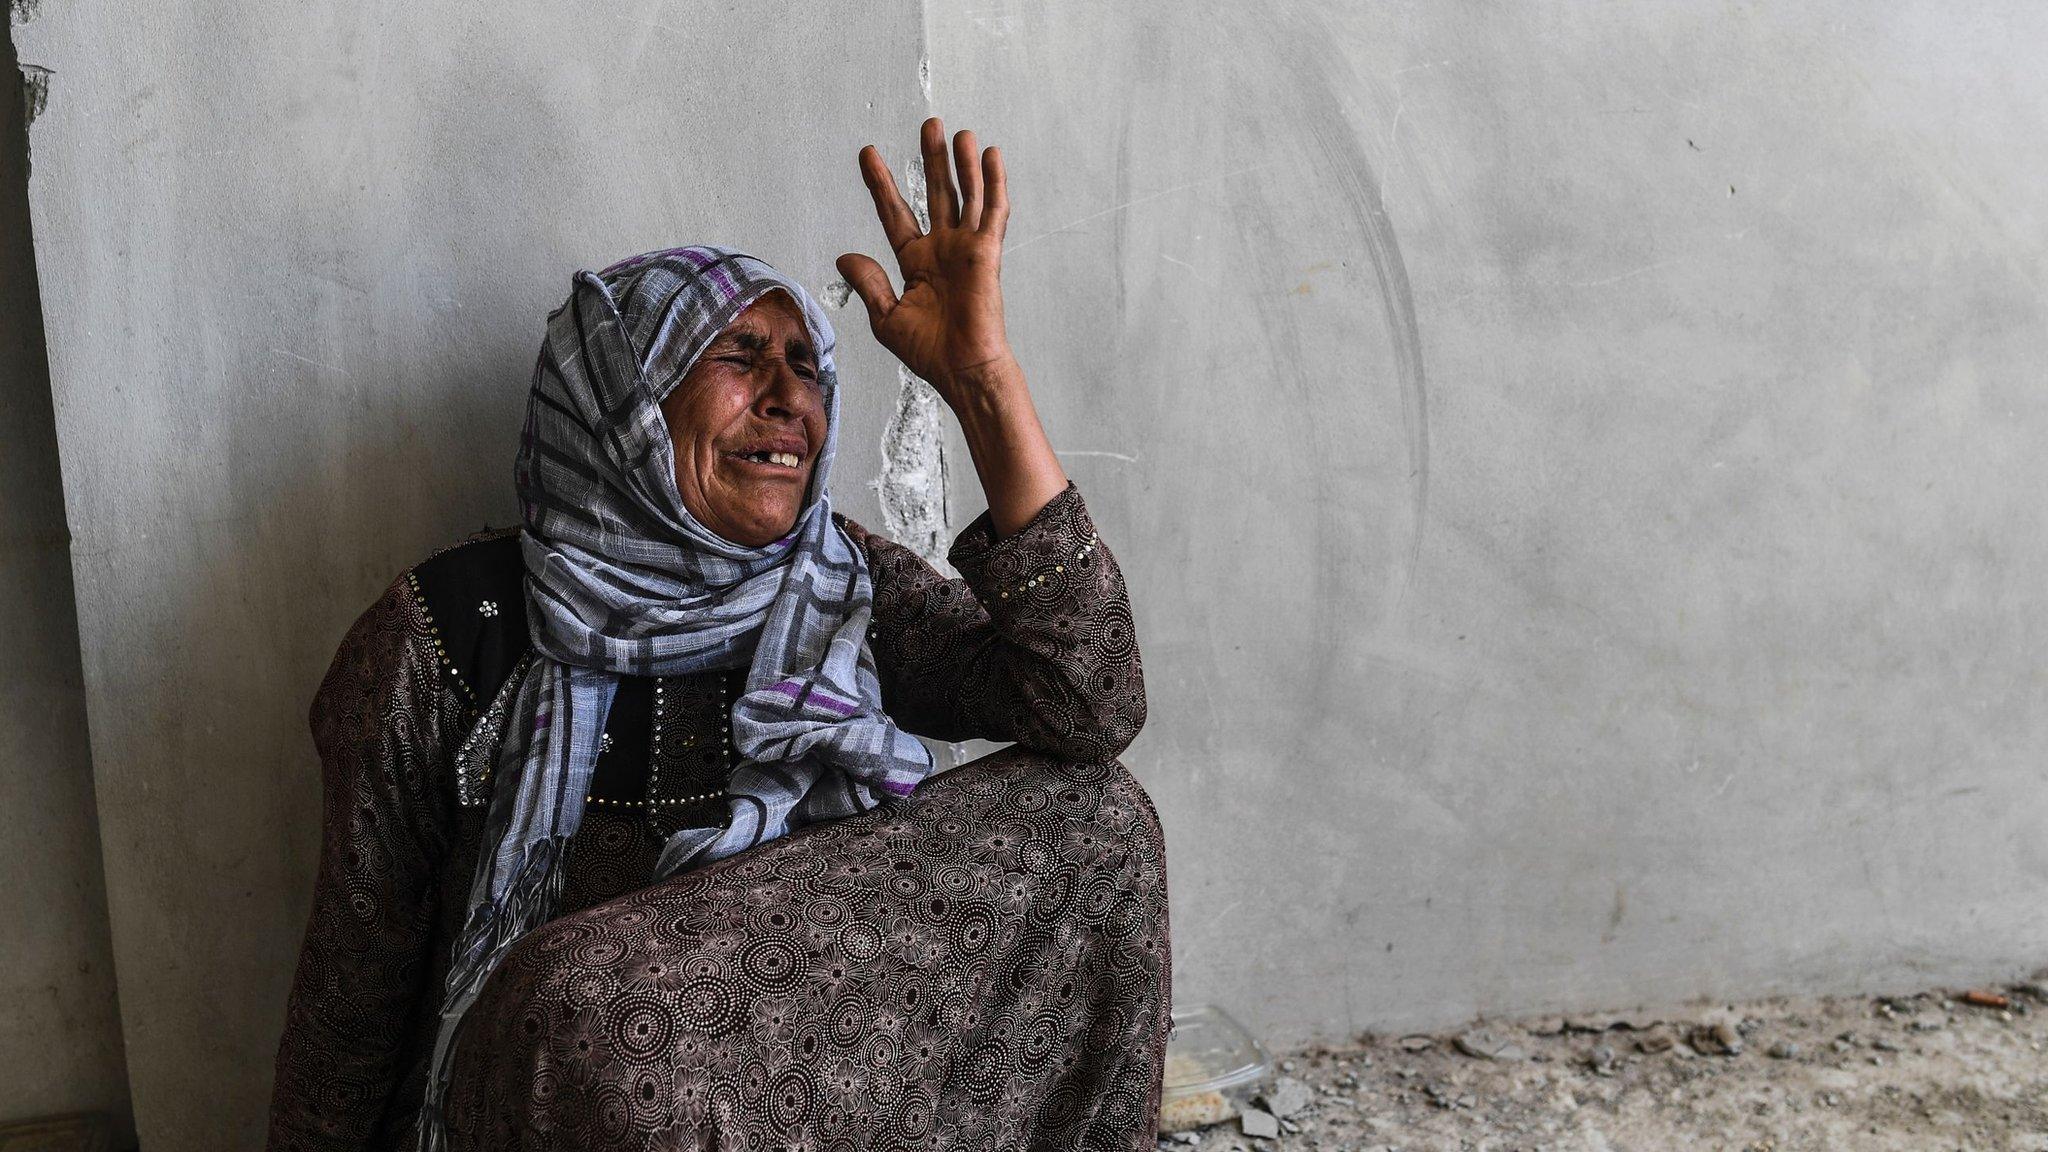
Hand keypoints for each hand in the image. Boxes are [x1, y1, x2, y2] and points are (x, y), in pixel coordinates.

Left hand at [837, 117, 1014, 407]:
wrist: (962, 369)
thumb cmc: (928, 351)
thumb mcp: (886, 316)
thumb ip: (868, 283)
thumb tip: (845, 255)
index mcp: (915, 261)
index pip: (895, 213)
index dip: (881, 184)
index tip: (868, 153)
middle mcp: (942, 249)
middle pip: (936, 193)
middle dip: (931, 159)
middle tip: (929, 125)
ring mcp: (966, 249)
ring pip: (966, 196)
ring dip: (963, 164)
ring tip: (959, 133)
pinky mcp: (987, 253)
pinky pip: (992, 212)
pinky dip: (993, 183)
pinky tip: (991, 156)